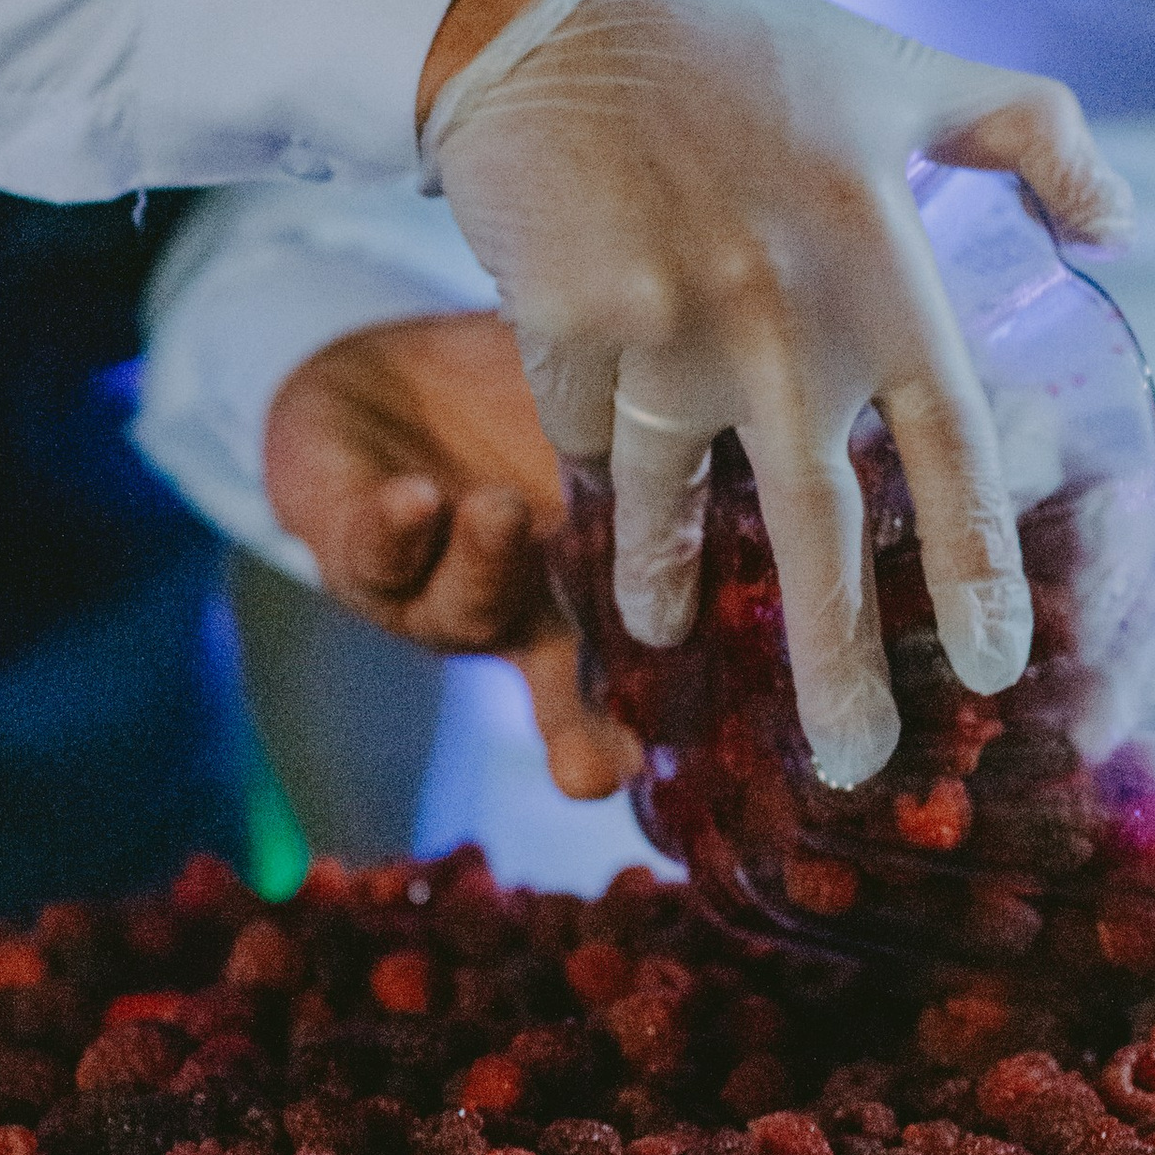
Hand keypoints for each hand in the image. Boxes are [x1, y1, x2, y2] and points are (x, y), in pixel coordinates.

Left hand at [261, 312, 639, 800]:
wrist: (379, 385)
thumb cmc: (514, 406)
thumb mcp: (607, 419)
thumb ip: (680, 446)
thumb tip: (802, 437)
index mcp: (593, 593)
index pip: (647, 665)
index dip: (668, 712)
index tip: (681, 769)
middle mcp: (518, 612)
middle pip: (559, 684)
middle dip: (575, 727)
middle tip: (590, 766)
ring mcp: (435, 587)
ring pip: (463, 608)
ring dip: (487, 567)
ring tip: (501, 513)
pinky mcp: (353, 544)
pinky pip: (371, 550)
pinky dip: (394, 528)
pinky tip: (414, 499)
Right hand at [419, 0, 1130, 784]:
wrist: (554, 3)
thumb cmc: (746, 44)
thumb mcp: (904, 70)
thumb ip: (1029, 137)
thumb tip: (1123, 225)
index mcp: (879, 257)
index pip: (948, 442)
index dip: (972, 564)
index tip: (991, 663)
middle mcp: (783, 310)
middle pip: (817, 524)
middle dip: (836, 664)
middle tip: (857, 763)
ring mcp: (668, 328)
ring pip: (679, 502)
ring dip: (671, 588)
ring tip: (669, 649)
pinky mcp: (567, 331)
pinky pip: (592, 441)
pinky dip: (602, 475)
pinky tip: (602, 512)